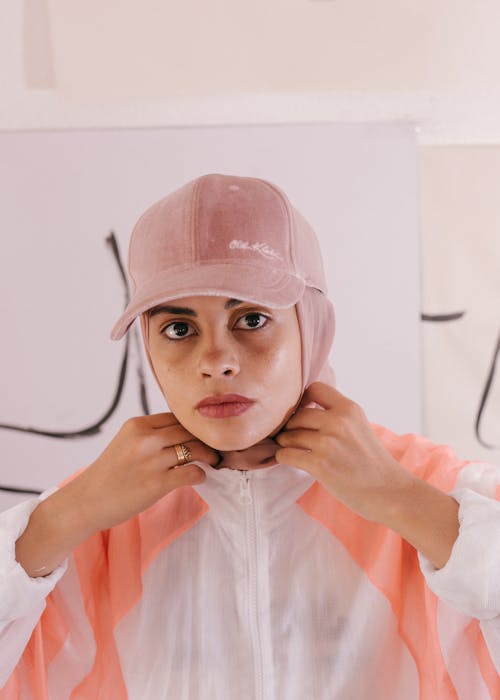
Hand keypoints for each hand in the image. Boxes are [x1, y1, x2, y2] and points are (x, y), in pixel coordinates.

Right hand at [63, 412, 219, 534]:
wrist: (86, 501)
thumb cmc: (109, 475)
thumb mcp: (126, 442)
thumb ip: (150, 435)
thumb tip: (183, 432)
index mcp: (137, 425)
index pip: (177, 417)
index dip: (195, 426)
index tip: (205, 435)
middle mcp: (145, 439)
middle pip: (190, 431)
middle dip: (206, 439)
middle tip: (217, 448)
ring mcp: (152, 461)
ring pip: (195, 449)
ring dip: (209, 456)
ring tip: (213, 461)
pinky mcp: (157, 483)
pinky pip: (192, 472)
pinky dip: (201, 475)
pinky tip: (200, 478)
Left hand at [274, 382, 413, 523]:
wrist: (389, 492)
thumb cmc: (374, 463)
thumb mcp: (360, 426)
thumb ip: (338, 416)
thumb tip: (306, 410)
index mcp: (349, 409)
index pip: (314, 388)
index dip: (303, 400)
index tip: (302, 413)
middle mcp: (338, 421)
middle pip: (297, 415)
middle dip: (291, 427)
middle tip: (292, 438)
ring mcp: (328, 442)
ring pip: (288, 435)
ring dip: (286, 443)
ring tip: (292, 450)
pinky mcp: (319, 464)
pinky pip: (286, 454)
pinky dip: (283, 457)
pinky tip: (290, 460)